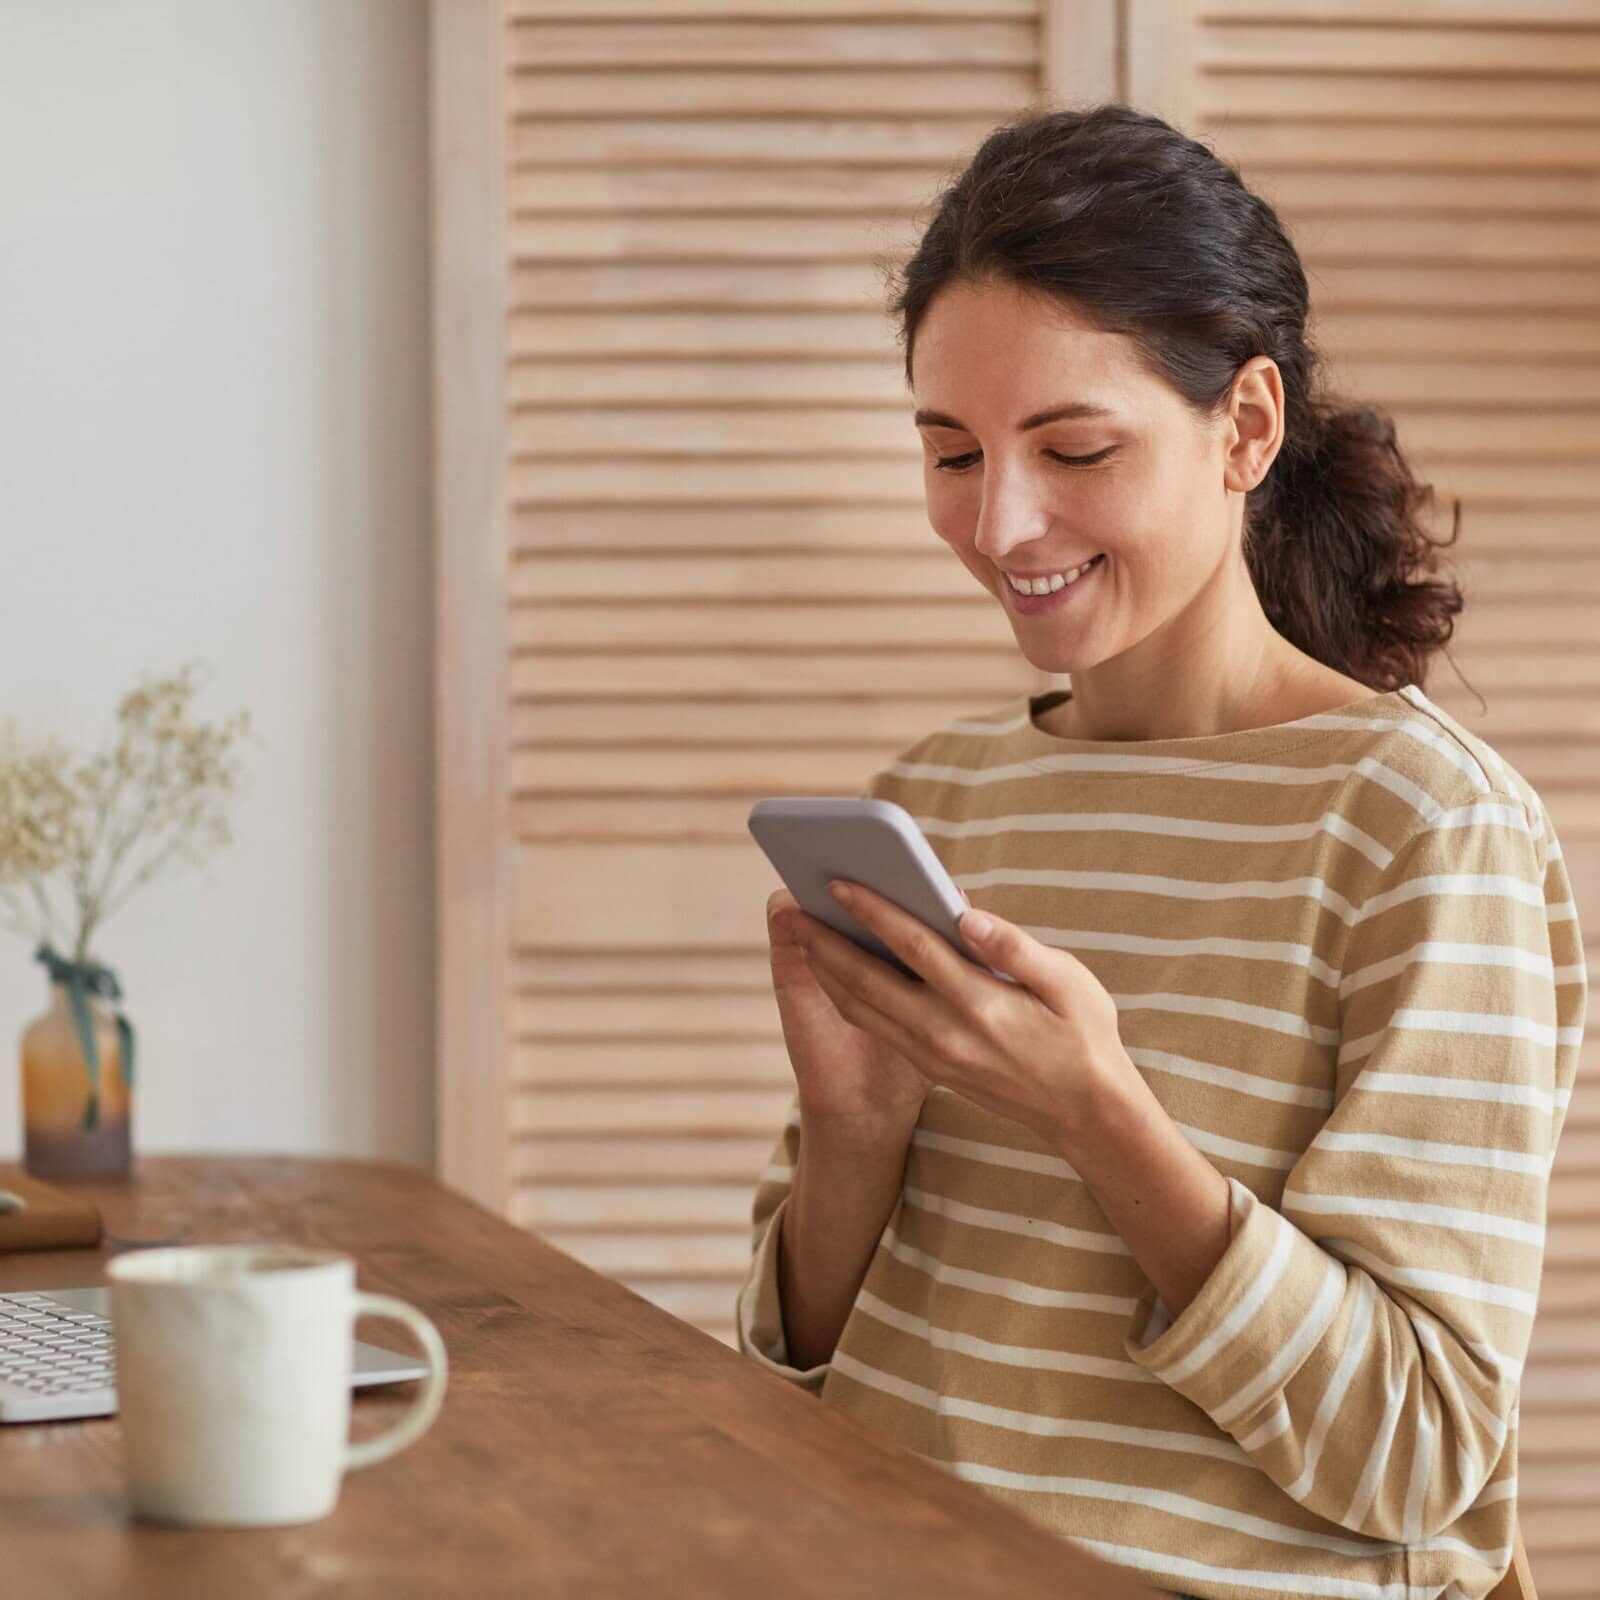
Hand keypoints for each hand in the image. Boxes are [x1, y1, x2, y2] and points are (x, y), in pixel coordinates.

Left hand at [788, 879, 1136, 1147]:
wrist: (1085, 1113)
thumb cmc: (1083, 1035)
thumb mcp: (1069, 983)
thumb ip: (1014, 947)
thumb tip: (967, 915)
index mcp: (980, 1003)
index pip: (914, 948)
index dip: (873, 912)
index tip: (840, 883)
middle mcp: (944, 1032)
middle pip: (868, 980)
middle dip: (826, 941)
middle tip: (793, 907)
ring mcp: (932, 1054)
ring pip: (862, 1007)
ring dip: (825, 970)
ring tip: (801, 933)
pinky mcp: (929, 1066)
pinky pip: (874, 1025)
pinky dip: (845, 995)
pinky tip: (833, 971)